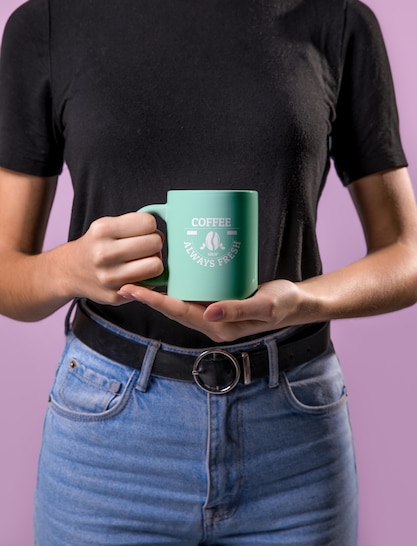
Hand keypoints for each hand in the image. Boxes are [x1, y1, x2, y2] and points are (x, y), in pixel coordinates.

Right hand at [67, 212, 163, 304]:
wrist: (70, 270)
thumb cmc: (97, 245)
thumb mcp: (107, 225)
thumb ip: (134, 223)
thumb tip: (167, 223)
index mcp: (103, 230)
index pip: (148, 223)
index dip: (150, 226)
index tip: (143, 231)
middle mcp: (104, 253)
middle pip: (155, 243)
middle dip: (154, 243)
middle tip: (145, 247)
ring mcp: (109, 277)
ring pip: (156, 265)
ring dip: (153, 262)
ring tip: (142, 260)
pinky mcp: (115, 295)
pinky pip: (149, 285)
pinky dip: (146, 278)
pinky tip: (134, 274)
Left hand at [117, 280, 302, 341]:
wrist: (296, 303)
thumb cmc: (282, 304)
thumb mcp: (264, 306)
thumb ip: (238, 309)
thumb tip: (207, 312)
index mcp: (218, 327)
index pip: (178, 312)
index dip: (153, 301)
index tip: (130, 290)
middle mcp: (212, 322)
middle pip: (173, 308)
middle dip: (149, 296)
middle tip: (124, 281)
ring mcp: (214, 313)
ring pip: (181, 302)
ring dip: (160, 291)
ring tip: (140, 276)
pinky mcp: (219, 303)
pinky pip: (193, 295)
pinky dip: (179, 285)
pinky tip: (171, 272)